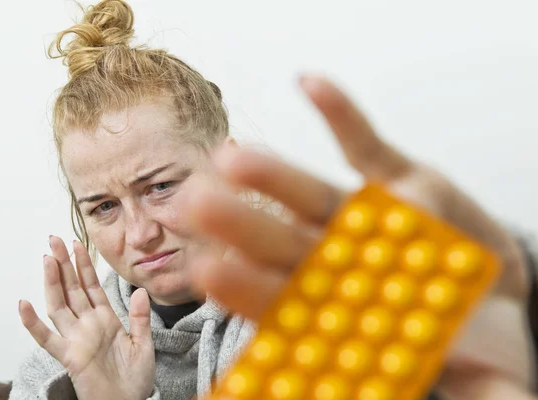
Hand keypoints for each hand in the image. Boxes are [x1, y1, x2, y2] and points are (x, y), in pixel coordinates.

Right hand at [19, 237, 154, 399]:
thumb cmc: (135, 378)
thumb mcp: (144, 344)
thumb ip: (140, 318)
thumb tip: (141, 290)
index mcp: (106, 319)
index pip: (91, 286)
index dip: (84, 265)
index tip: (78, 243)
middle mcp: (88, 325)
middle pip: (72, 288)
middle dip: (64, 264)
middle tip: (55, 240)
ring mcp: (76, 339)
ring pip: (59, 305)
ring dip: (52, 282)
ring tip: (47, 258)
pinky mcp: (69, 356)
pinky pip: (47, 338)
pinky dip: (33, 323)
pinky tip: (24, 304)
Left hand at [184, 75, 533, 396]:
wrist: (492, 280)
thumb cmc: (462, 323)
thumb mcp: (470, 374)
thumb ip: (457, 390)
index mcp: (342, 304)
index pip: (286, 299)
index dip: (247, 287)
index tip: (207, 271)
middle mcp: (342, 255)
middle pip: (282, 240)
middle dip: (240, 224)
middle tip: (193, 204)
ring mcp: (366, 214)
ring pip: (310, 193)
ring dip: (273, 173)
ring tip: (232, 155)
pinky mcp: (396, 175)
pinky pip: (364, 141)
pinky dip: (340, 113)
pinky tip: (310, 85)